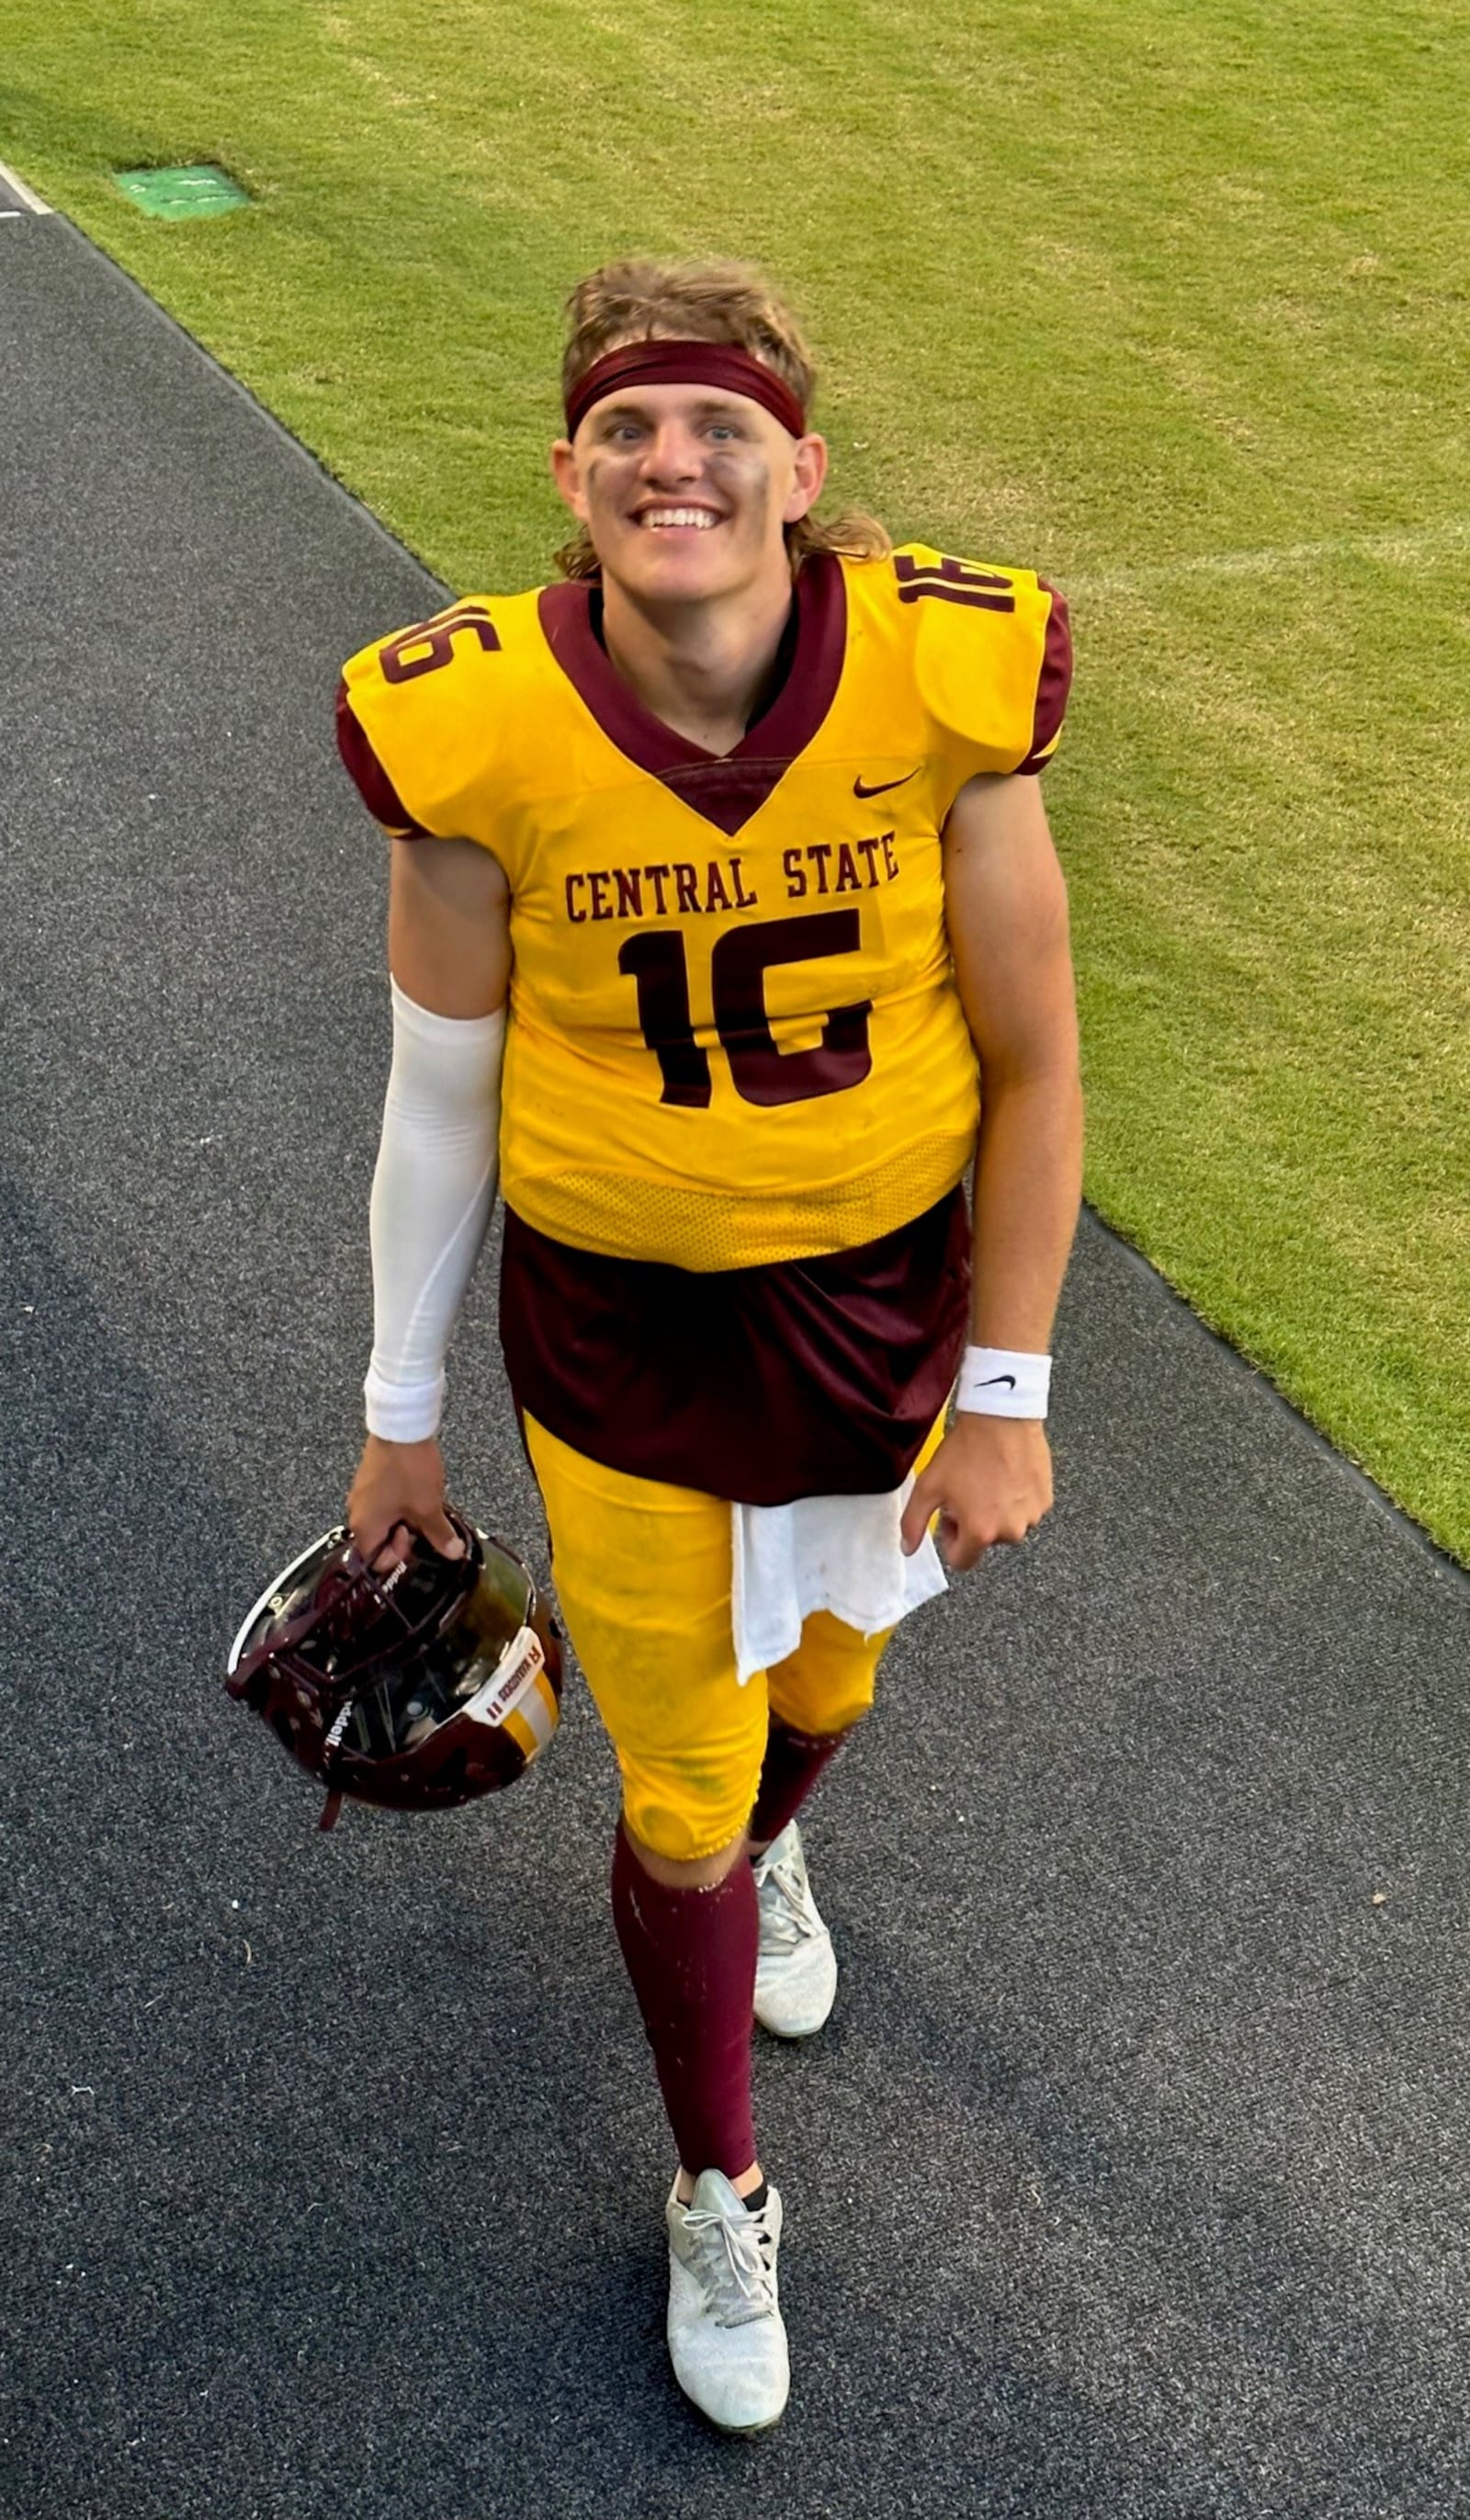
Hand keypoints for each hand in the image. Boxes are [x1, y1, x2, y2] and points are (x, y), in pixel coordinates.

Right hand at [345, 1433, 463, 1567]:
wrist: (400, 1428)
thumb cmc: (409, 1470)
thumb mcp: (428, 1507)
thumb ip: (439, 1535)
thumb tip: (453, 1554)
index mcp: (365, 1526)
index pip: (374, 1560)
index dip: (397, 1556)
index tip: (415, 1538)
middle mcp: (357, 1513)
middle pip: (378, 1541)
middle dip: (403, 1536)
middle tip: (423, 1521)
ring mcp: (361, 1494)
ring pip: (383, 1521)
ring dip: (404, 1519)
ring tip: (423, 1504)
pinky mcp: (369, 1480)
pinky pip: (383, 1503)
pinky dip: (400, 1504)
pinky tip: (417, 1491)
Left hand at [899, 1414, 1052, 1571]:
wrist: (1001, 1417)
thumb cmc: (965, 1451)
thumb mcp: (928, 1486)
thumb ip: (914, 1522)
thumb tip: (907, 1548)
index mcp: (980, 1533)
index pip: (963, 1561)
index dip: (951, 1541)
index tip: (950, 1518)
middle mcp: (1011, 1531)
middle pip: (986, 1542)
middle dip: (975, 1523)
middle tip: (968, 1492)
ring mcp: (1032, 1516)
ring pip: (1008, 1526)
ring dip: (997, 1512)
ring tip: (988, 1481)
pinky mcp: (1045, 1500)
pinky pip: (1026, 1510)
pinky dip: (1016, 1500)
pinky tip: (1006, 1475)